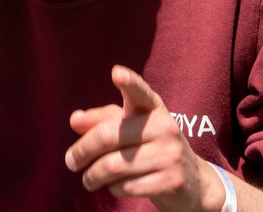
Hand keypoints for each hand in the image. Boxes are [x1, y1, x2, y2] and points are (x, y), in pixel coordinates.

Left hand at [65, 66, 218, 211]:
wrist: (193, 181)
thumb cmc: (150, 146)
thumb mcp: (129, 127)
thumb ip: (100, 120)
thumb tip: (74, 120)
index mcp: (152, 107)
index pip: (139, 92)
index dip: (129, 82)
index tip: (117, 73)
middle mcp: (165, 127)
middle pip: (108, 135)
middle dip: (82, 151)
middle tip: (70, 161)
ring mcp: (171, 154)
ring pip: (114, 165)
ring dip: (93, 176)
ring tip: (87, 179)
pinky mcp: (172, 181)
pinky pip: (127, 186)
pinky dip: (114, 188)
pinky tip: (114, 186)